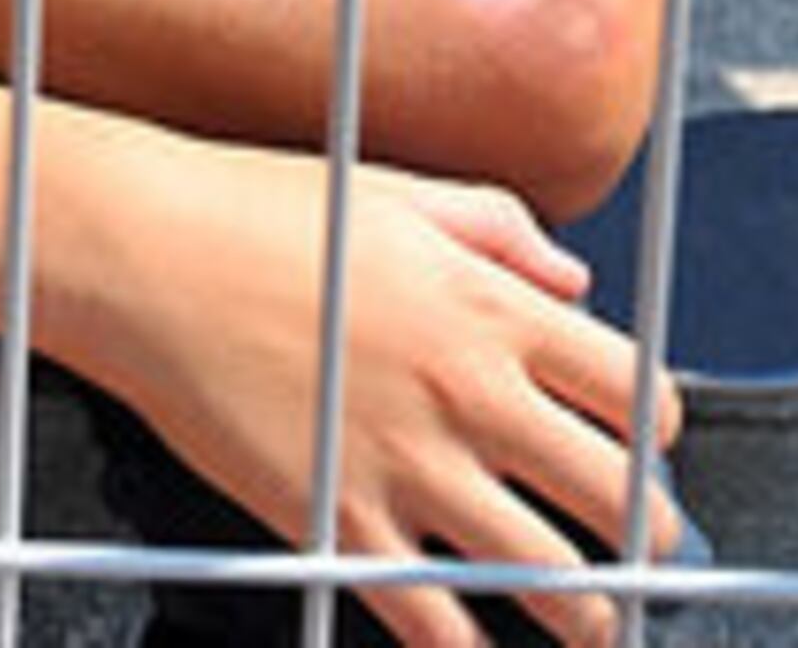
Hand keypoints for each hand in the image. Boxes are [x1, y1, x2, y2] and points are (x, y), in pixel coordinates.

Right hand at [92, 137, 680, 647]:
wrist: (141, 253)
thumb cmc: (258, 210)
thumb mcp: (401, 193)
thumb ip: (504, 231)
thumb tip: (575, 281)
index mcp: (493, 308)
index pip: (638, 394)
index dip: (656, 435)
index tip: (643, 451)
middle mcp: (471, 392)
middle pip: (617, 497)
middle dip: (650, 539)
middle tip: (647, 554)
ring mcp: (408, 465)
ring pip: (549, 576)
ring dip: (592, 616)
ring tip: (596, 627)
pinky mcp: (340, 523)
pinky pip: (437, 622)